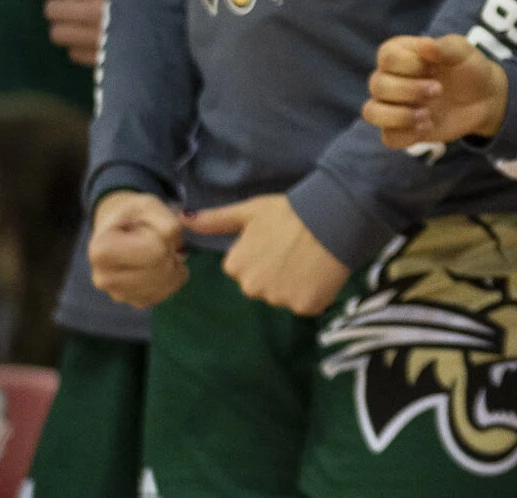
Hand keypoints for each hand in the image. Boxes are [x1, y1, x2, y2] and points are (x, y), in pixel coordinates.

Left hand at [44, 0, 110, 64]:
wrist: (184, 22)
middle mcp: (96, 13)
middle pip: (52, 10)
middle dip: (59, 3)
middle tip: (72, 2)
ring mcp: (98, 39)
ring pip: (58, 34)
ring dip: (65, 26)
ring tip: (80, 21)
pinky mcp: (103, 59)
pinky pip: (73, 53)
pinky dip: (79, 44)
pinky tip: (94, 37)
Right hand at [89, 191, 187, 307]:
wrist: (119, 228)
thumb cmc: (133, 214)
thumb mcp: (150, 205)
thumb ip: (168, 224)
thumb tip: (179, 252)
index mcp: (101, 250)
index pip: (155, 253)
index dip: (165, 238)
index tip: (152, 229)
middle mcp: (103, 278)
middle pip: (161, 271)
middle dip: (171, 253)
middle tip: (161, 241)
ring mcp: (116, 293)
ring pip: (164, 287)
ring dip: (174, 267)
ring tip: (162, 251)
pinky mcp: (131, 301)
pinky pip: (163, 295)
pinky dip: (172, 280)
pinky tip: (163, 266)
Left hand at [185, 194, 349, 316]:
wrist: (333, 217)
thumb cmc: (289, 212)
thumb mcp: (250, 211)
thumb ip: (216, 219)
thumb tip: (183, 217)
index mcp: (235, 266)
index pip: (244, 269)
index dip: (262, 254)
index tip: (277, 241)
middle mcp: (252, 288)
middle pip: (262, 286)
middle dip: (276, 273)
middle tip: (294, 250)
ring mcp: (279, 299)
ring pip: (284, 296)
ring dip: (295, 284)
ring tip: (310, 259)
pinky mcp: (305, 307)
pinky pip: (305, 304)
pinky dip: (313, 292)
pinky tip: (321, 272)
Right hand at [362, 34, 506, 147]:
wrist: (484, 97)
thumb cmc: (468, 68)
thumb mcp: (463, 52)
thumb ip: (444, 47)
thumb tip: (424, 45)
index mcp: (399, 53)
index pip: (386, 57)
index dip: (411, 65)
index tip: (434, 68)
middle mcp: (388, 78)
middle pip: (377, 85)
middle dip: (410, 90)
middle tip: (438, 90)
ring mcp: (391, 105)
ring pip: (371, 112)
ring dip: (399, 115)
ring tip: (427, 114)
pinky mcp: (400, 129)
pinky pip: (388, 137)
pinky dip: (407, 134)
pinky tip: (428, 125)